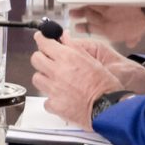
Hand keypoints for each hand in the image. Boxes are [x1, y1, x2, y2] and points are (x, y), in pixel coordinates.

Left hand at [29, 32, 144, 126]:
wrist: (109, 108)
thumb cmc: (106, 85)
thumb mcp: (93, 61)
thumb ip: (74, 47)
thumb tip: (64, 36)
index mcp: (67, 58)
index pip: (44, 43)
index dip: (41, 39)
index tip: (41, 39)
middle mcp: (57, 72)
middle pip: (36, 59)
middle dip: (41, 58)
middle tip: (49, 61)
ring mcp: (54, 89)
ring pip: (37, 78)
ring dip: (44, 78)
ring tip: (56, 81)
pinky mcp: (54, 105)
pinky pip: (46, 100)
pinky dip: (52, 99)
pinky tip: (62, 98)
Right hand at [67, 3, 144, 52]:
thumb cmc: (141, 23)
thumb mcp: (136, 35)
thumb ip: (131, 39)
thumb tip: (131, 43)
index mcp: (109, 33)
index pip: (93, 30)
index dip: (84, 28)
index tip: (77, 27)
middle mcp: (104, 22)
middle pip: (89, 19)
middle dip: (79, 17)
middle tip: (71, 15)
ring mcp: (104, 11)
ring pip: (89, 10)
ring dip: (80, 9)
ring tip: (73, 9)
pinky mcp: (106, 1)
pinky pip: (94, 1)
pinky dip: (88, 0)